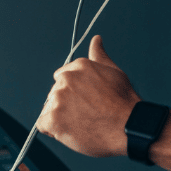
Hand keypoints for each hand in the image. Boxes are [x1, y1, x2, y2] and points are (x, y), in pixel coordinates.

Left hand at [36, 35, 139, 157]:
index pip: (62, 77)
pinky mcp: (53, 119)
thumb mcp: (113, 72)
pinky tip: (71, 131)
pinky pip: (43, 125)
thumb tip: (96, 39)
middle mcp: (66, 79)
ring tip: (82, 123)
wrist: (127, 127)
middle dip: (66, 104)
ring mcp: (58, 99)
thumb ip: (99, 55)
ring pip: (49, 109)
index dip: (74, 92)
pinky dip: (53, 130)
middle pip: (55, 93)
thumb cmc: (124, 103)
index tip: (85, 100)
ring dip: (60, 117)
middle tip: (87, 113)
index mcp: (79, 66)